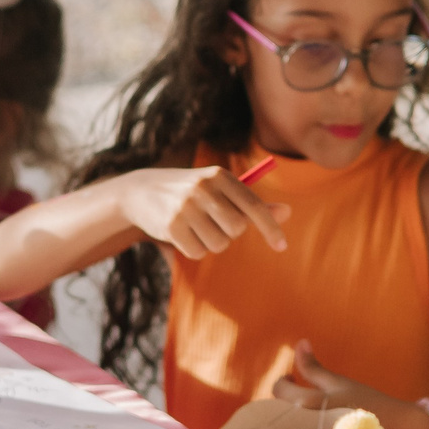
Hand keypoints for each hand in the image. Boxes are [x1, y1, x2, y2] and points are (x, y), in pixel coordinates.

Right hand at [120, 166, 289, 259]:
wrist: (141, 191)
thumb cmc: (191, 193)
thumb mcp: (220, 190)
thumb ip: (251, 203)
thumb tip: (287, 213)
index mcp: (220, 175)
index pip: (253, 205)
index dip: (270, 227)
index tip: (281, 246)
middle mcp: (204, 187)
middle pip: (236, 229)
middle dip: (229, 233)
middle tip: (213, 224)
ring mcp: (185, 206)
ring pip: (218, 244)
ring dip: (211, 243)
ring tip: (195, 227)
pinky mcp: (171, 225)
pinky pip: (197, 252)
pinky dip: (193, 249)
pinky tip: (182, 234)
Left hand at [269, 340, 428, 428]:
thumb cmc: (368, 405)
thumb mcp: (339, 383)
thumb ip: (314, 367)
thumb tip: (300, 343)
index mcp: (307, 404)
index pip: (279, 390)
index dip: (283, 381)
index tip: (292, 379)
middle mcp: (305, 427)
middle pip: (281, 413)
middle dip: (288, 403)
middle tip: (303, 396)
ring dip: (296, 420)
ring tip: (314, 414)